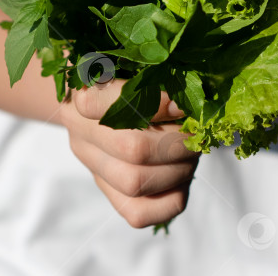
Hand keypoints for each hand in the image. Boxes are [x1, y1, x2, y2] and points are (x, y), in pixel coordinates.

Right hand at [60, 79, 199, 228]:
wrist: (98, 99)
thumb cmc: (126, 73)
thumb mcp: (136, 63)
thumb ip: (155, 75)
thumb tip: (185, 104)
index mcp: (82, 91)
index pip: (102, 102)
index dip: (154, 106)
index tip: (182, 104)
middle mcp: (81, 132)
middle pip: (132, 148)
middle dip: (178, 143)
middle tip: (196, 133)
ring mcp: (94, 167)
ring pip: (135, 183)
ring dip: (179, 169)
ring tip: (192, 151)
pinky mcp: (111, 194)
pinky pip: (138, 214)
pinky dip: (170, 199)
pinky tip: (181, 177)